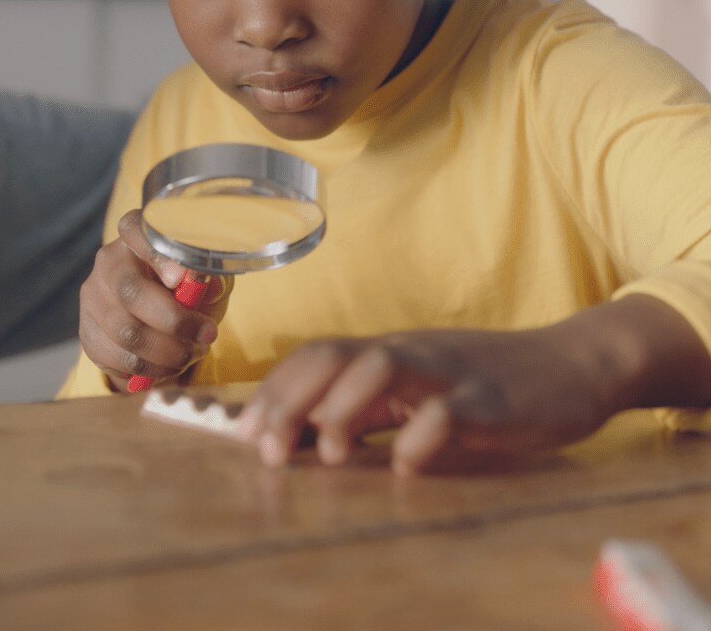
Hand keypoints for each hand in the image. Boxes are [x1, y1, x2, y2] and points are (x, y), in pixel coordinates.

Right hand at [79, 209, 233, 391]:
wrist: (153, 322)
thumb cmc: (182, 291)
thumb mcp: (199, 277)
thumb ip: (202, 276)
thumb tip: (203, 280)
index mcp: (134, 238)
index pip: (134, 229)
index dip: (156, 253)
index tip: (179, 277)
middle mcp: (107, 263)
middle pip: (131, 291)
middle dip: (175, 320)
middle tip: (204, 335)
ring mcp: (93, 298)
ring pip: (127, 332)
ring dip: (167, 350)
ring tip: (190, 353)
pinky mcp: (88, 333)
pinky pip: (120, 357)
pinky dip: (151, 368)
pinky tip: (169, 364)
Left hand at [236, 324, 614, 474]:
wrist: (574, 362)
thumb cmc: (492, 383)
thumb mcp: (425, 389)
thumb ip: (376, 406)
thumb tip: (309, 435)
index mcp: (392, 352)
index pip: (317, 355)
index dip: (273, 391)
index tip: (243, 434)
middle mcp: (411, 353)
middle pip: (334, 354)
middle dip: (289, 400)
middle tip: (266, 451)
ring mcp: (450, 372)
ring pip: (381, 366)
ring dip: (342, 408)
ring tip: (329, 454)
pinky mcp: (491, 399)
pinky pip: (447, 412)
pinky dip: (418, 439)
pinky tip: (404, 465)